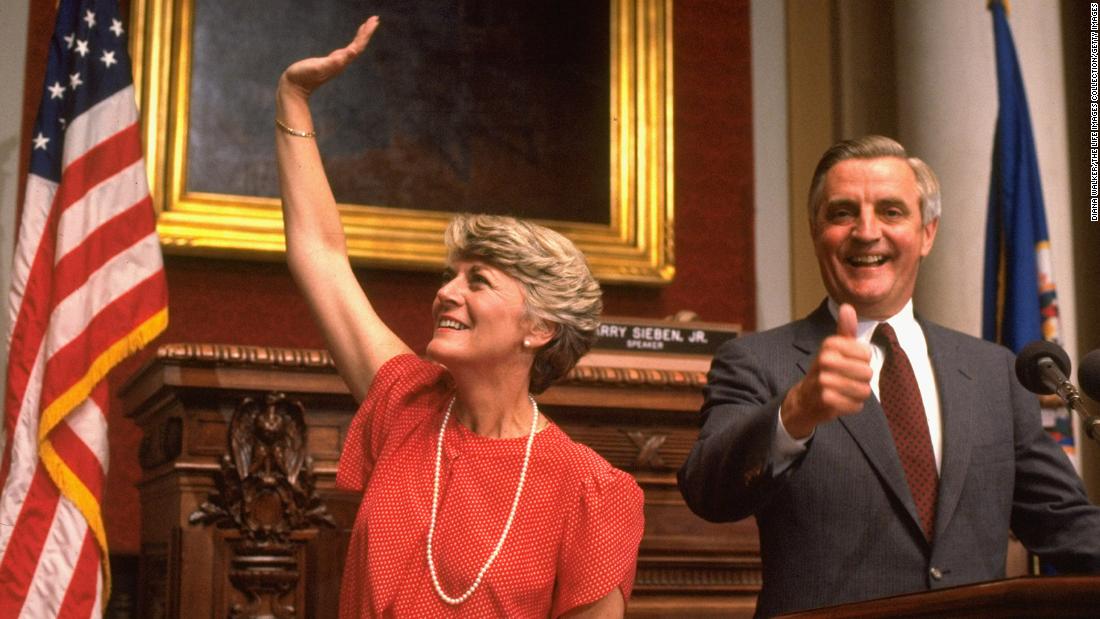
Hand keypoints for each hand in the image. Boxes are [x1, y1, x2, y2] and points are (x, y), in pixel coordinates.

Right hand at [280, 16, 379, 97]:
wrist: (294, 88)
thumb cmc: (304, 77)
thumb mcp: (318, 67)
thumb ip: (334, 62)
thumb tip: (352, 53)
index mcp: (340, 61)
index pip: (358, 45)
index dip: (366, 33)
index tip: (374, 21)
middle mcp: (341, 62)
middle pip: (359, 46)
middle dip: (367, 32)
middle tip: (375, 18)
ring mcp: (336, 63)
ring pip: (354, 48)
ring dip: (361, 37)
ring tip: (366, 26)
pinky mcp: (330, 63)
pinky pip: (346, 52)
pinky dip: (351, 44)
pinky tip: (351, 46)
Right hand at [781, 303, 872, 437]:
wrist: (804, 398)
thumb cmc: (825, 370)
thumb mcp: (834, 348)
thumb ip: (845, 329)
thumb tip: (848, 306)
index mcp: (829, 345)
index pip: (867, 353)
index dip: (863, 361)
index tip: (850, 362)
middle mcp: (825, 360)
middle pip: (867, 372)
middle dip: (862, 380)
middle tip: (847, 379)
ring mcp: (824, 380)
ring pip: (864, 390)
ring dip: (858, 394)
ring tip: (845, 391)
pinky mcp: (826, 399)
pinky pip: (856, 405)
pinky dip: (852, 406)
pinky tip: (841, 401)